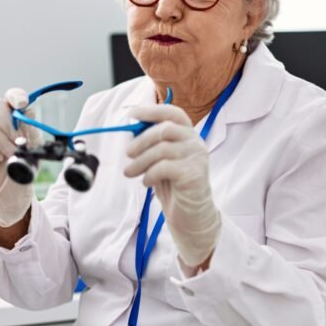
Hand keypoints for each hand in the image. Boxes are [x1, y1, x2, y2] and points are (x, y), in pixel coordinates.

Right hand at [0, 88, 40, 226]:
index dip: (15, 96)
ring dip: (1, 140)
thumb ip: (31, 131)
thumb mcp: (35, 148)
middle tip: (17, 141)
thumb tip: (27, 116)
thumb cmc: (24, 165)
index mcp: (15, 115)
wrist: (12, 188)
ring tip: (10, 155)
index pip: (12, 97)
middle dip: (7, 123)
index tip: (21, 104)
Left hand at [124, 104, 220, 268]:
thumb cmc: (174, 185)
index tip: (132, 114)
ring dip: (141, 161)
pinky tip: (146, 182)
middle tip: (127, 153)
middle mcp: (196, 142)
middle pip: (165, 129)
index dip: (152, 111)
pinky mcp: (194, 174)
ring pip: (162, 149)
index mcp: (188, 135)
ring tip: (130, 172)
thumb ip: (152, 144)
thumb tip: (131, 129)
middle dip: (141, 140)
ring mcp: (197, 158)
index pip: (173, 114)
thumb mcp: (161, 160)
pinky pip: (165, 167)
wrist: (191, 214)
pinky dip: (150, 174)